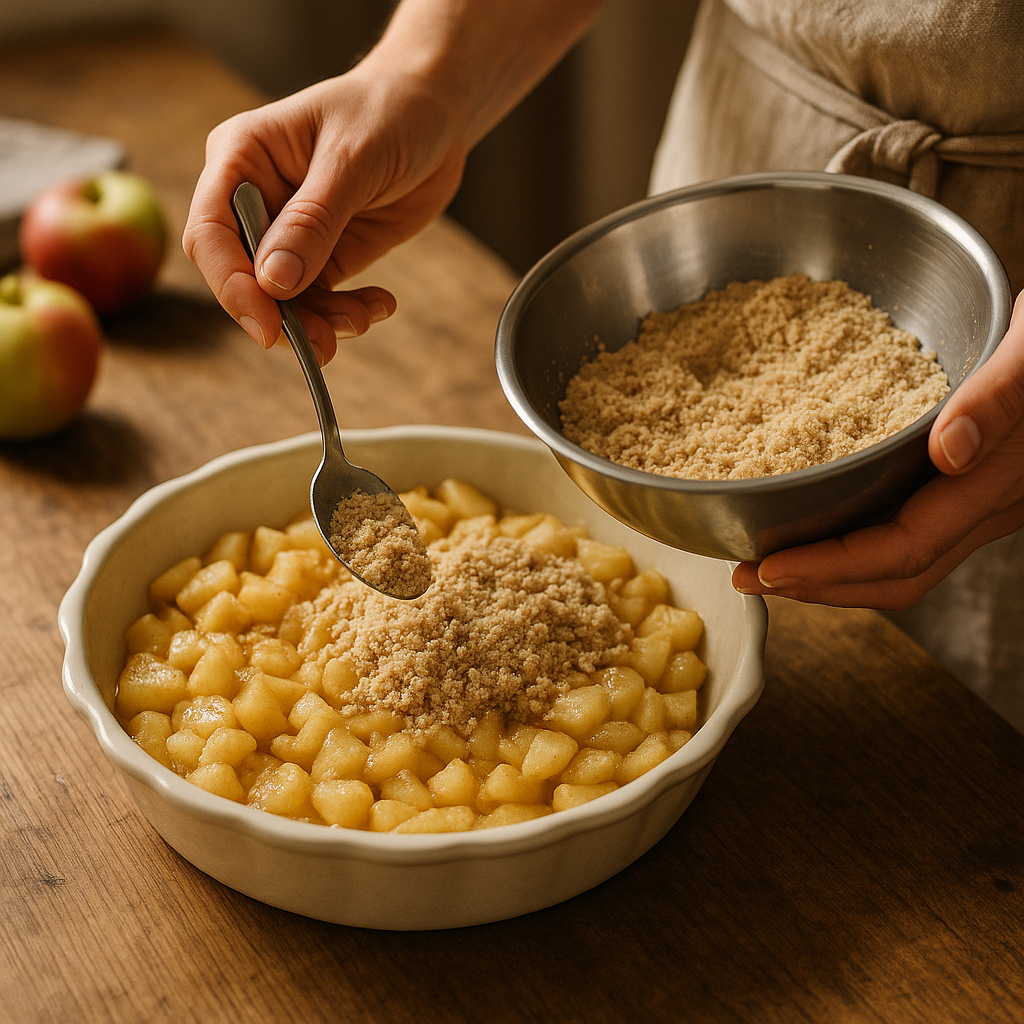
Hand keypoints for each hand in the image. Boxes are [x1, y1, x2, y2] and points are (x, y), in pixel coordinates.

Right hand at [183, 67, 464, 364]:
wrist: (434, 114)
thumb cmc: (388, 113)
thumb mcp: (352, 160)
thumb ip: (312, 222)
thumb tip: (273, 282)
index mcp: (240, 158)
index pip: (210, 232)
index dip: (232, 285)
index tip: (267, 325)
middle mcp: (255, 198)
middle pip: (241, 276)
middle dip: (280, 315)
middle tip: (322, 344)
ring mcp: (288, 233)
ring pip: (282, 299)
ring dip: (319, 323)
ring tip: (362, 320)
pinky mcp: (322, 256)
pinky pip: (320, 301)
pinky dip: (347, 314)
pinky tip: (380, 306)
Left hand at [732, 288, 1023, 608]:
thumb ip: (998, 398)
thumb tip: (951, 448)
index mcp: (995, 484)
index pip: (904, 549)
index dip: (833, 568)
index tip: (770, 569)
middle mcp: (986, 508)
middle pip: (894, 576)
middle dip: (816, 586)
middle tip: (746, 577)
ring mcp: (976, 503)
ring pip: (899, 564)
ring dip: (829, 574)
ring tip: (766, 563)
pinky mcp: (965, 488)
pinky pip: (903, 535)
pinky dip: (851, 544)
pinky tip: (812, 525)